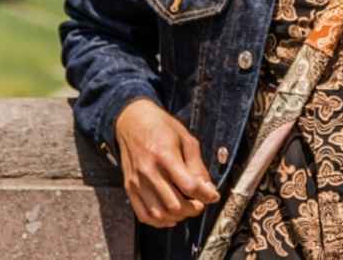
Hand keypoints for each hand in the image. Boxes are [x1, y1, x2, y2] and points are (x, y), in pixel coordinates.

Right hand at [114, 98, 219, 227]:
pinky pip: (144, 215)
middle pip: (176, 204)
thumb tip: (207, 189)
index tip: (213, 195)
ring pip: (160, 213)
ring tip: (186, 208)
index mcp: (164, 154)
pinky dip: (160, 221)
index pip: (189, 186)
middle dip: (194, 208)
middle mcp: (148, 170)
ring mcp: (136, 181)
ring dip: (179, 216)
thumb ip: (197, 165)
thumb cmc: (161, 127)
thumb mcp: (186, 139)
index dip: (206, 195)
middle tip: (200, 202)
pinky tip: (170, 216)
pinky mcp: (129, 187)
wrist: (131, 121)